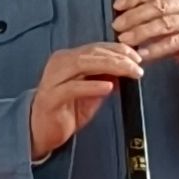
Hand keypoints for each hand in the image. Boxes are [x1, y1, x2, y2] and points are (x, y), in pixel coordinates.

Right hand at [28, 41, 142, 158]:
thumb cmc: (65, 111)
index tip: (137, 56)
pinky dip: (92, 86)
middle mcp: (59, 63)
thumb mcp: (91, 93)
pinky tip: (108, 86)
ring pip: (83, 64)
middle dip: (118, 58)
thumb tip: (127, 71)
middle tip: (138, 66)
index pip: (96, 48)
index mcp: (68, 59)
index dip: (118, 49)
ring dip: (110, 66)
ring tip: (128, 72)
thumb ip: (105, 80)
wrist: (40, 131)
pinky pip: (73, 88)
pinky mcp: (51, 97)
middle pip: (92, 53)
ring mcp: (53, 79)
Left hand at [113, 0, 178, 83]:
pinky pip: (172, 43)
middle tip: (117, 26)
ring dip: (140, 32)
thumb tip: (125, 16)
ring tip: (125, 40)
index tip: (117, 5)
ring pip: (162, 24)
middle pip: (156, 6)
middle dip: (133, 16)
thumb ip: (157, 13)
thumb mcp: (178, 16)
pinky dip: (155, 49)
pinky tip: (142, 55)